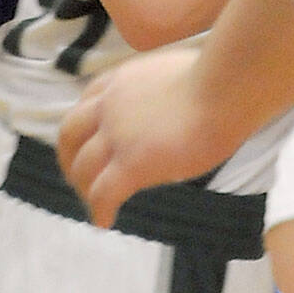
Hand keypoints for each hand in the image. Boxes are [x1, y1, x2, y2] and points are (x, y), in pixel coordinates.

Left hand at [57, 46, 233, 227]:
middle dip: (69, 156)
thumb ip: (160, 88)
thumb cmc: (218, 79)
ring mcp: (117, 135)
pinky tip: (105, 220)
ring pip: (83, 167)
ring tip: (92, 204)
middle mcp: (110, 105)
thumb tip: (174, 99)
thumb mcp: (174, 71)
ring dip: (83, 187)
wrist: (225, 89)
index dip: (84, 124)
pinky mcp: (131, 164)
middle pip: (70, 133)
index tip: (89, 140)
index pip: (87, 101)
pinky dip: (100, 209)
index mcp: (121, 80)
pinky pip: (103, 193)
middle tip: (78, 175)